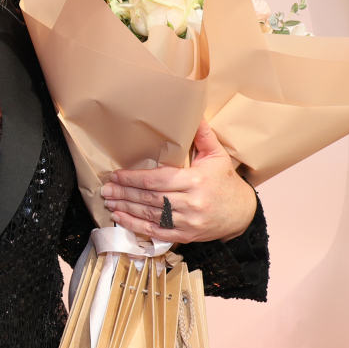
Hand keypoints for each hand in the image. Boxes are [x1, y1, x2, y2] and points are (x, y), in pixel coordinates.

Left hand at [101, 120, 256, 244]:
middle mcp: (191, 203)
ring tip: (109, 201)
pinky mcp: (186, 235)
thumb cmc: (226, 181)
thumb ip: (203, 135)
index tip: (117, 174)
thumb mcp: (217, 155)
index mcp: (195, 181)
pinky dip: (136, 226)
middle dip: (125, 193)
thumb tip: (194, 112)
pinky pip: (156, 232)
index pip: (157, 180)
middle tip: (105, 189)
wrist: (242, 213)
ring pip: (151, 215)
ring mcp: (188, 222)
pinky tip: (121, 218)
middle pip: (150, 198)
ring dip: (126, 208)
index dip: (134, 178)